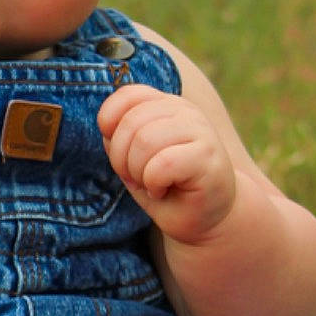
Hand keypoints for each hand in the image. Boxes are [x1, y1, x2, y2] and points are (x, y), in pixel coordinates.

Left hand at [97, 84, 237, 243]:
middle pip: (131, 122)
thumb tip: (107, 128)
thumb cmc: (167, 189)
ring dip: (138, 172)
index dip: (111, 126)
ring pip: (145, 141)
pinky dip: (153, 183)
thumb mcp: (133, 161)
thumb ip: (119, 139)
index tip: (121, 155)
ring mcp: (200, 130)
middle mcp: (186, 111)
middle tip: (136, 178)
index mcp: (166, 105)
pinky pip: (163, 163)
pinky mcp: (208, 156)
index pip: (128, 96)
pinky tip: (163, 190)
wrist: (205, 219)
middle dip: (120, 158)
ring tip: (151, 184)